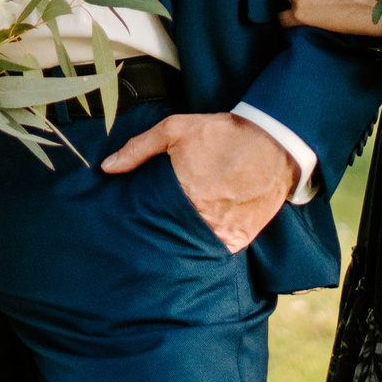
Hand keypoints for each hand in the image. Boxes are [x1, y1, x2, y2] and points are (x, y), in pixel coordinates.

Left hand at [101, 112, 292, 252]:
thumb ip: (138, 149)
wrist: (274, 140)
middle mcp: (202, 217)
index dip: (144, 220)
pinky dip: (209, 246)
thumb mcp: (175, 130)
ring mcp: (223, 230)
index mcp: (182, 193)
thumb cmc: (222, 133)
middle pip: (170, 235)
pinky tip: (201, 237)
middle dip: (162, 233)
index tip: (137, 221)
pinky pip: (219, 250)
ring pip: (193, 247)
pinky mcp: (241, 237)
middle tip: (156, 229)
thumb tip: (107, 167)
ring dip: (185, 243)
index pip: (151, 219)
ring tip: (176, 235)